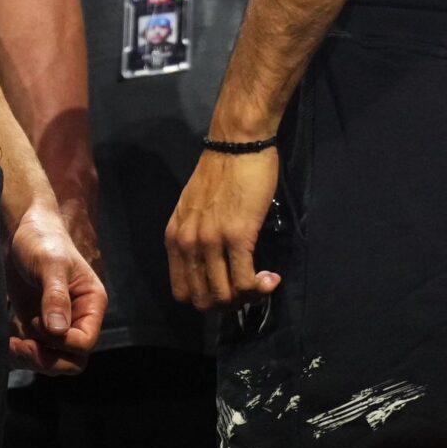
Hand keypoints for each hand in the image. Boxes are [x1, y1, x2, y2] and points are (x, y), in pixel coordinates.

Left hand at [7, 202, 106, 373]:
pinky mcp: (37, 328)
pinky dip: (20, 355)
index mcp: (91, 303)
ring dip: (32, 360)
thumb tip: (58, 331)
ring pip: (53, 362)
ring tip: (11, 343)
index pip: (85, 342)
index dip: (62, 343)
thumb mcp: (51, 265)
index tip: (37, 322)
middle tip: (21, 345)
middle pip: (72, 361)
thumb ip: (55, 297)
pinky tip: (7, 338)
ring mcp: (58, 326)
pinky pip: (35, 354)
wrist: (21, 232)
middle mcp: (79, 318)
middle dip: (46, 359)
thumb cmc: (43, 240)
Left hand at [165, 150, 281, 311]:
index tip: (227, 289)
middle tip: (248, 290)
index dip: (206, 299)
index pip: (182, 291)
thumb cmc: (221, 171)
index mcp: (175, 237)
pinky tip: (271, 278)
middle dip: (228, 304)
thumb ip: (196, 235)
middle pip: (203, 300)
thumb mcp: (194, 207)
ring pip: (225, 296)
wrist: (237, 143)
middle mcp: (188, 243)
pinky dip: (260, 288)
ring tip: (262, 284)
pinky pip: (245, 282)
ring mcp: (211, 241)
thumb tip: (210, 265)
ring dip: (247, 298)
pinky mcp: (237, 236)